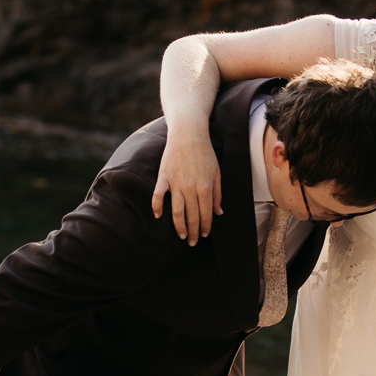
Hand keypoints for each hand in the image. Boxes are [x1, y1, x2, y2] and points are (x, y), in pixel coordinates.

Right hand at [151, 125, 222, 243]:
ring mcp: (176, 183)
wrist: (188, 134)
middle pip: (192, 216)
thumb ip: (217, 194)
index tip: (204, 235)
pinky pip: (158, 195)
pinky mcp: (163, 177)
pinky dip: (156, 207)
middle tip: (192, 241)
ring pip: (176, 211)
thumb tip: (218, 213)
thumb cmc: (205, 154)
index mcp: (205, 187)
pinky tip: (158, 216)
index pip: (206, 214)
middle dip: (193, 231)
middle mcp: (190, 188)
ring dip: (179, 226)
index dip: (205, 226)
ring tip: (181, 235)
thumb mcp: (217, 173)